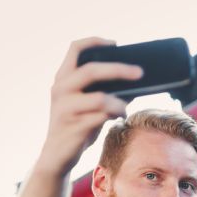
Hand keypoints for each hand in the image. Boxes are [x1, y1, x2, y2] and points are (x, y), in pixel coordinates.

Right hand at [35, 38, 141, 176]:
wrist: (57, 155)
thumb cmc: (77, 126)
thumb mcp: (86, 104)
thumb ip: (102, 91)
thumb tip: (135, 81)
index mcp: (63, 78)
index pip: (74, 49)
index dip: (95, 41)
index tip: (115, 43)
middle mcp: (61, 89)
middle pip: (91, 69)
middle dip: (119, 69)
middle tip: (140, 72)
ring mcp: (65, 107)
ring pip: (100, 97)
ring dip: (119, 103)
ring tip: (124, 108)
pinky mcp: (74, 125)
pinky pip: (103, 116)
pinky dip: (116, 115)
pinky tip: (119, 117)